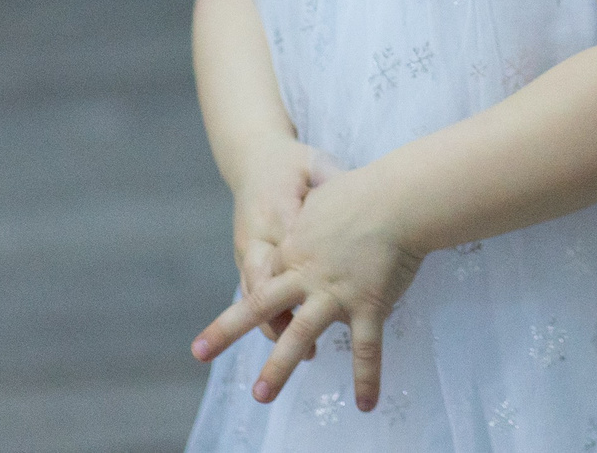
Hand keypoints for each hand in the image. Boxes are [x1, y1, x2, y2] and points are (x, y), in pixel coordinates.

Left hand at [191, 165, 424, 411]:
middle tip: (201, 352)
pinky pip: (365, 349)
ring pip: (299, 334)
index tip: (252, 308)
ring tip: (261, 395)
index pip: (263, 278)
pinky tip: (365, 404)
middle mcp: (304, 273)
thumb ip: (311, 216)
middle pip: (259, 305)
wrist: (395, 196)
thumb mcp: (321, 196)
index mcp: (292, 248)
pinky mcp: (366, 304)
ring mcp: (333, 292)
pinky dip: (366, 377)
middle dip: (228, 329)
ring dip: (278, 367)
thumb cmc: (362, 190)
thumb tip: (312, 216)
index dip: (255, 294)